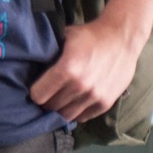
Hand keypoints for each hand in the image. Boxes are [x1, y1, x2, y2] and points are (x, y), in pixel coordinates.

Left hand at [29, 15, 144, 123]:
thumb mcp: (64, 38)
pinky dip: (76, 112)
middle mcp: (79, 86)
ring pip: (66, 116)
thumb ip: (49, 54)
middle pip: (51, 107)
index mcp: (66, 69)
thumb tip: (30, 65)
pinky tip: (74, 103)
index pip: (38, 95)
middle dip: (46, 102)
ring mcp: (94, 96)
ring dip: (60, 110)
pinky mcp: (105, 103)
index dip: (34, 92)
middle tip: (46, 96)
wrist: (122, 38)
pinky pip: (83, 117)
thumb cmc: (90, 36)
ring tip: (59, 101)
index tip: (36, 88)